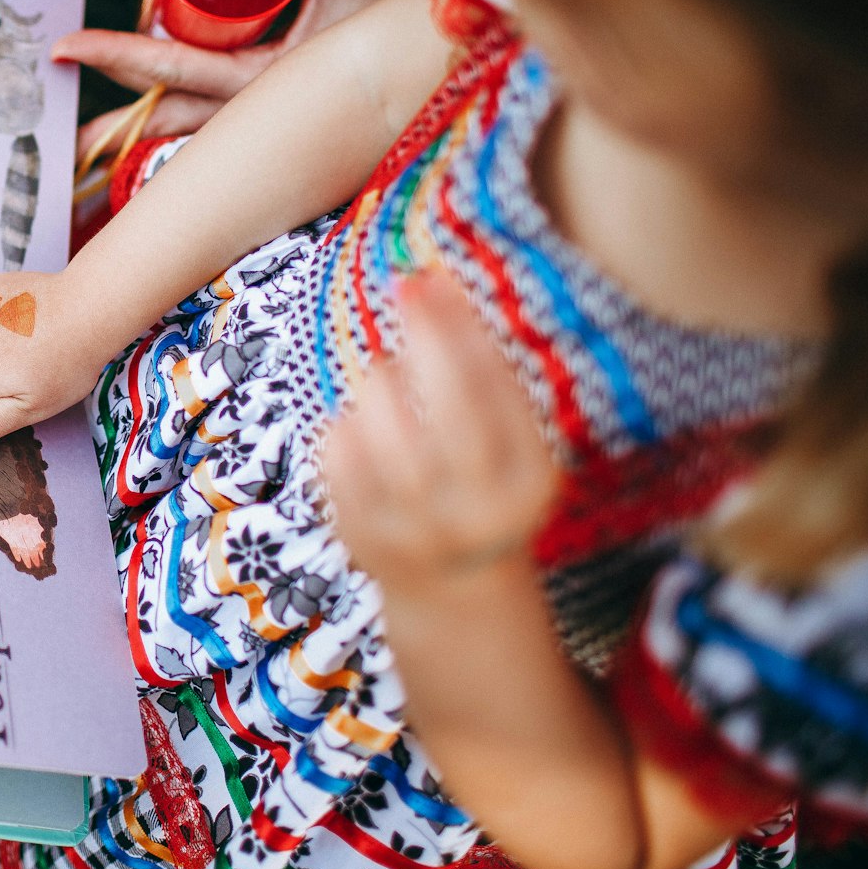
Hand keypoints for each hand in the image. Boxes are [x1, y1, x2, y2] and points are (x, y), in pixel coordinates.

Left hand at [67, 0, 420, 161]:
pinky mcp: (276, 108)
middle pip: (168, 105)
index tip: (69, 46)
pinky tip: (145, 108)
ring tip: (90, 113)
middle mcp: (263, 106)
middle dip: (113, 109)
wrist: (454, 48)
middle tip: (61, 87)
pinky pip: (217, 112)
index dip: (121, 56)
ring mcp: (267, 114)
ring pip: (190, 118)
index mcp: (273, 80)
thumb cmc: (407, 8)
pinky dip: (180, 111)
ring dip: (142, 113)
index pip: (177, 69)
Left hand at [321, 271, 559, 589]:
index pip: (499, 389)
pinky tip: (363, 430)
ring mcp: (416, 529)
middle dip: (427, 334)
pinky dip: (345, 422)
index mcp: (529, 483)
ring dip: (382, 379)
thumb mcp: (511, 444)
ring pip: (383, 419)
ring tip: (389, 379)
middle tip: (406, 286)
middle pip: (450, 404)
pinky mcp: (361, 535)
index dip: (463, 325)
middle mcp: (478, 511)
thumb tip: (433, 280)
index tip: (434, 277)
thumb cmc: (484, 487)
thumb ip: (485, 374)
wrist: (454, 591)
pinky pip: (338, 448)